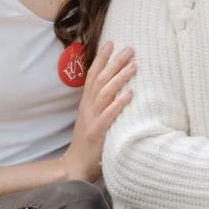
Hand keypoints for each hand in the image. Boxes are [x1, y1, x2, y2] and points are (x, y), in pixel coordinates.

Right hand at [58, 45, 135, 183]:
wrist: (75, 165)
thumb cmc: (88, 141)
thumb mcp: (92, 118)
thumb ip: (101, 103)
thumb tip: (117, 87)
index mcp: (86, 103)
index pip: (92, 75)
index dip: (101, 59)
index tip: (111, 43)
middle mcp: (88, 107)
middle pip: (100, 79)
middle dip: (114, 62)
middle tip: (130, 49)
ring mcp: (92, 119)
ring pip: (105, 93)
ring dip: (119, 78)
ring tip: (134, 66)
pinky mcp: (97, 132)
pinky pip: (108, 115)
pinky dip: (119, 103)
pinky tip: (130, 94)